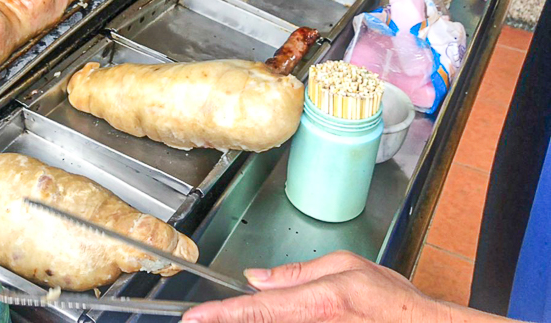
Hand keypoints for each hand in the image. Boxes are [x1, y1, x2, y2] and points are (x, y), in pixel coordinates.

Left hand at [183, 252, 447, 322]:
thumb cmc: (393, 303)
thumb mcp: (345, 268)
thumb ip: (296, 273)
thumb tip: (257, 277)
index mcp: (314, 304)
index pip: (254, 309)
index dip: (219, 314)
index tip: (192, 318)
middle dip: (234, 318)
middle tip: (208, 316)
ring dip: (254, 319)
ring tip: (238, 312)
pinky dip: (273, 320)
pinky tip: (274, 314)